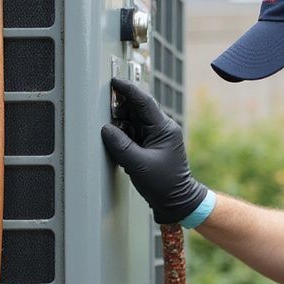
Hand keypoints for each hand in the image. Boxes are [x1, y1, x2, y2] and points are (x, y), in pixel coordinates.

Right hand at [101, 79, 208, 224]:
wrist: (178, 201)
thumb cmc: (164, 185)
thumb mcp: (137, 164)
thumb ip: (120, 144)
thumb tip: (106, 129)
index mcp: (164, 128)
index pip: (144, 102)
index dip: (127, 89)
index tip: (114, 82)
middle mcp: (162, 128)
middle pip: (137, 109)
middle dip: (121, 110)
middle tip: (106, 115)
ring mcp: (158, 136)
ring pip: (135, 121)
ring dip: (122, 125)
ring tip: (115, 136)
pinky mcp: (153, 145)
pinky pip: (135, 133)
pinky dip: (125, 136)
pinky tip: (121, 147)